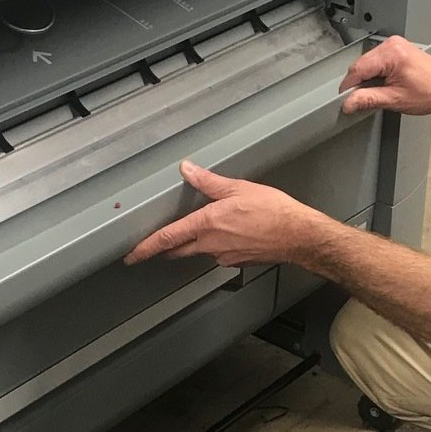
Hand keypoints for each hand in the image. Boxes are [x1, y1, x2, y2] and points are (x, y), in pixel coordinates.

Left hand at [123, 162, 330, 267]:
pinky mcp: (239, 261)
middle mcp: (211, 245)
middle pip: (178, 250)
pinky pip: (220, 253)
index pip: (167, 238)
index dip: (145, 248)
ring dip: (194, 244)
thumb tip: (187, 169)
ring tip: (200, 231)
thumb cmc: (273, 212)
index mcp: (206, 225)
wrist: (299, 236)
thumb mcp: (238, 188)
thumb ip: (209, 181)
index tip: (131, 256)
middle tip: (152, 248)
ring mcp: (225, 256)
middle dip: (164, 250)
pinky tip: (230, 234)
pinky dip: (217, 245)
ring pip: (200, 251)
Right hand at [339, 35, 430, 115]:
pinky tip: (386, 84)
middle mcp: (392, 44)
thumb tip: (349, 102)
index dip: (349, 87)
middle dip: (359, 83)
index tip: (345, 100)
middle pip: (361, 65)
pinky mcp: (397, 48)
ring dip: (368, 79)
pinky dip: (376, 74)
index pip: (357, 69)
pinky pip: (376, 61)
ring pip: (367, 63)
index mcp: (392, 53)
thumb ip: (368, 99)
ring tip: (382, 91)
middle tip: (365, 100)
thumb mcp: (396, 100)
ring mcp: (395, 44)